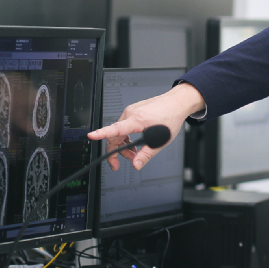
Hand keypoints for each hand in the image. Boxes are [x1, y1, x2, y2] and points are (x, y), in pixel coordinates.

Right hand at [88, 83, 204, 170]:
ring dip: (123, 145)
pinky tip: (135, 143)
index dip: (101, 133)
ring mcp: (131, 111)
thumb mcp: (161, 141)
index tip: (92, 136)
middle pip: (114, 136)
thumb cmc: (171, 117)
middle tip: (119, 164)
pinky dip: (126, 137)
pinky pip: (123, 126)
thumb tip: (136, 164)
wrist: (177, 102)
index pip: (115, 129)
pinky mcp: (133, 111)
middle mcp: (131, 113)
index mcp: (137, 120)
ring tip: (134, 154)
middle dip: (116, 152)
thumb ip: (146, 154)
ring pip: (119, 132)